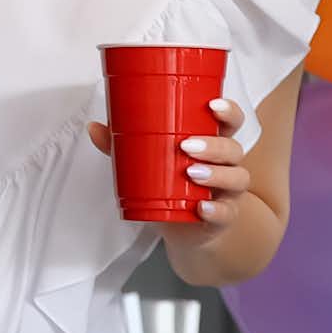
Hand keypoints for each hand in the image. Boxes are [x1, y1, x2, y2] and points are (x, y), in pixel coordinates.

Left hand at [89, 94, 250, 228]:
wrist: (185, 228)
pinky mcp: (224, 216)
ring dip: (216, 174)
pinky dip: (216, 210)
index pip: (230, 121)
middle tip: (186, 145)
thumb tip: (95, 127)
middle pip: (233, 148)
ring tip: (191, 172)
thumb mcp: (149, 162)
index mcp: (213, 141)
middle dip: (213, 144)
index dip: (229, 111)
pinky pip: (226, 213)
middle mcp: (227, 164)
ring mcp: (228, 191)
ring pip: (236, 177)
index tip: (213, 104)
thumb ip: (123, 146)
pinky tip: (203, 208)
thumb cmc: (172, 184)